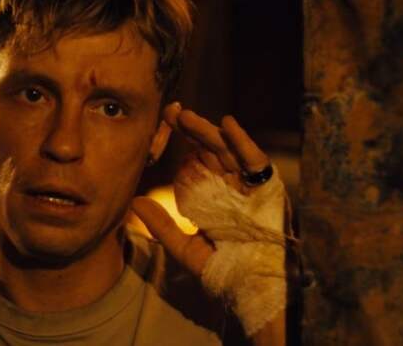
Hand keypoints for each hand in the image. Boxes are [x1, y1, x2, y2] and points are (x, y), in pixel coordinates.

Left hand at [131, 102, 272, 276]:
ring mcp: (250, 186)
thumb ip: (162, 226)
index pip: (197, 158)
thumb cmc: (225, 269)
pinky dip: (242, 141)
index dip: (182, 140)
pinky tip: (227, 124)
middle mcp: (233, 185)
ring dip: (208, 132)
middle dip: (192, 130)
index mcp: (215, 194)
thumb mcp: (185, 247)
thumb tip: (134, 202)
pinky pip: (255, 160)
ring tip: (186, 117)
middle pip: (211, 149)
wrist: (252, 288)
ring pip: (229, 150)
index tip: (162, 122)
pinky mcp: (267, 188)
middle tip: (170, 113)